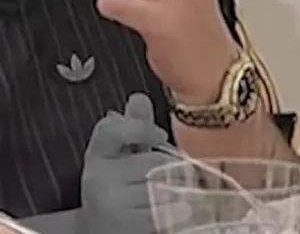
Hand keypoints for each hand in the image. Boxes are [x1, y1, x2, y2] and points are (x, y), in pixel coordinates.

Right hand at [79, 93, 186, 233]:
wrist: (101, 230)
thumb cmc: (120, 189)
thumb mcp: (122, 157)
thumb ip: (135, 128)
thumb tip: (138, 99)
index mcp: (98, 155)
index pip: (111, 129)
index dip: (139, 128)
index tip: (159, 136)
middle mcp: (99, 177)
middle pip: (153, 159)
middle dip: (173, 166)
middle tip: (173, 175)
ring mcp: (111, 202)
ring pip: (165, 182)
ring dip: (181, 187)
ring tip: (177, 192)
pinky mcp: (126, 223)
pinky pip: (169, 207)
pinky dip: (182, 208)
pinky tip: (181, 209)